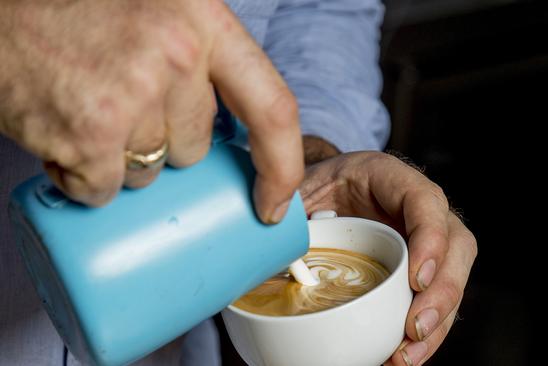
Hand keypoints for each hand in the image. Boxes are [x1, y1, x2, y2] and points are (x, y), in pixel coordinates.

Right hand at [0, 0, 302, 221]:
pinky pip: (104, 189)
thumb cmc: (78, 9)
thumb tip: (226, 134)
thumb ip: (199, 60)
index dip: (280, 168)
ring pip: (150, 172)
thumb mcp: (160, 14)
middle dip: (163, 144)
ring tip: (86, 109)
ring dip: (120, 161)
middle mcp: (177, 53)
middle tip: (120, 105)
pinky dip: (82, 177)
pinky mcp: (89, 132)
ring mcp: (133, 94)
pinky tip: (63, 132)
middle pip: (194, 146)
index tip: (273, 204)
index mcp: (205, 21)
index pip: (273, 109)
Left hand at [300, 144, 476, 365]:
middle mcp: (419, 207)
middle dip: (441, 292)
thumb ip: (292, 209)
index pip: (424, 201)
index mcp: (390, 177)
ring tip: (407, 355)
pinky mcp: (420, 267)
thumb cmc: (317, 186)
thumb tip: (275, 248)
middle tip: (414, 327)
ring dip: (437, 321)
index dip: (430, 239)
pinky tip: (404, 355)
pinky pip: (436, 297)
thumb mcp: (301, 186)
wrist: (324, 192)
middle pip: (455, 245)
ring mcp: (426, 238)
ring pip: (453, 276)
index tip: (415, 278)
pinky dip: (426, 331)